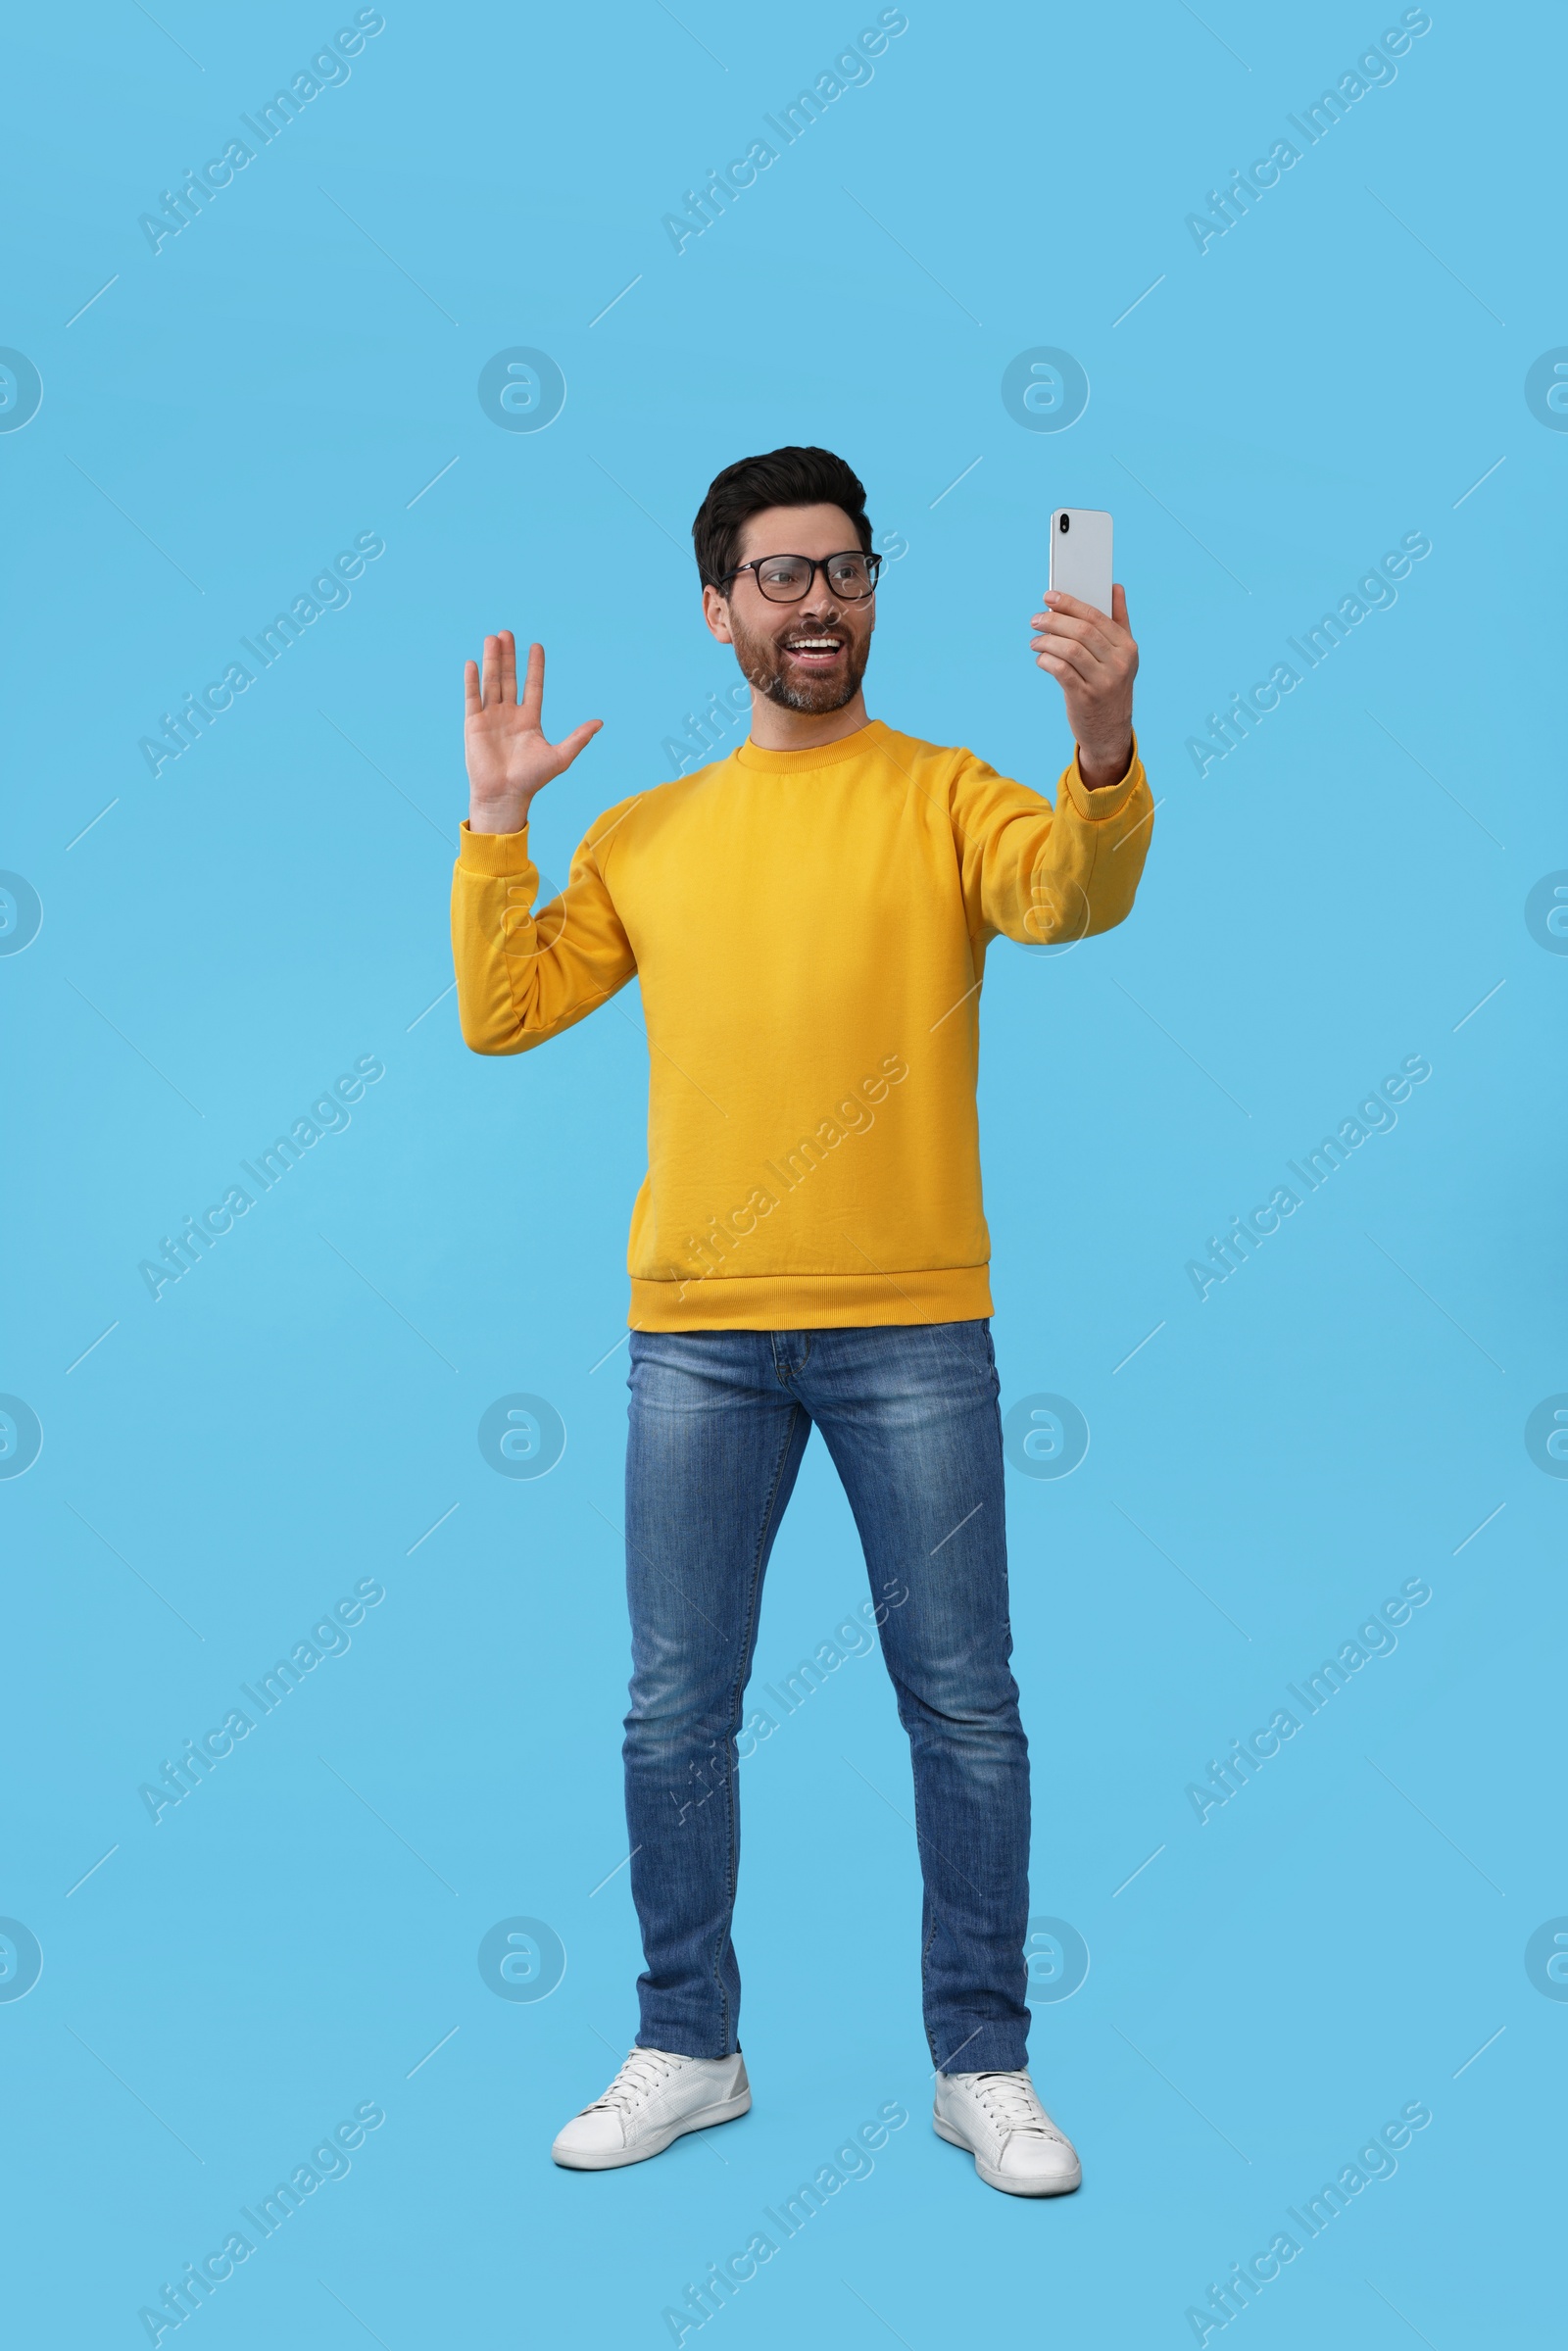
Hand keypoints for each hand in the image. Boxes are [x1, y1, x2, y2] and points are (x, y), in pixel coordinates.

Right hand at [464, 632, 601, 833]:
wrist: (505, 796)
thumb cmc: (532, 780)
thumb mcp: (560, 757)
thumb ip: (579, 738)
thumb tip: (600, 722)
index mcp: (529, 720)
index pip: (533, 686)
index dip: (534, 666)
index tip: (537, 645)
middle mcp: (509, 715)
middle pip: (509, 678)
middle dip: (509, 656)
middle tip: (507, 633)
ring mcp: (491, 718)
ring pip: (491, 682)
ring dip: (492, 661)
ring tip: (492, 638)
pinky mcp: (474, 725)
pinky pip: (472, 698)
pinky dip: (472, 681)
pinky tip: (473, 663)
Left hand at [1030, 585, 1137, 790]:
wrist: (1110, 732)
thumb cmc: (1111, 686)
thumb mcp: (1122, 656)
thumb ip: (1120, 620)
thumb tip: (1115, 587)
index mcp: (1127, 648)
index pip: (1096, 617)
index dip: (1071, 604)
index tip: (1049, 597)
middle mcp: (1118, 663)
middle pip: (1082, 631)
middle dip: (1054, 620)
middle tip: (1036, 619)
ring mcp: (1103, 682)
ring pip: (1069, 649)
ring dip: (1046, 641)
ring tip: (1035, 641)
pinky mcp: (1084, 698)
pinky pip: (1060, 671)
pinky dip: (1046, 660)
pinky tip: (1040, 659)